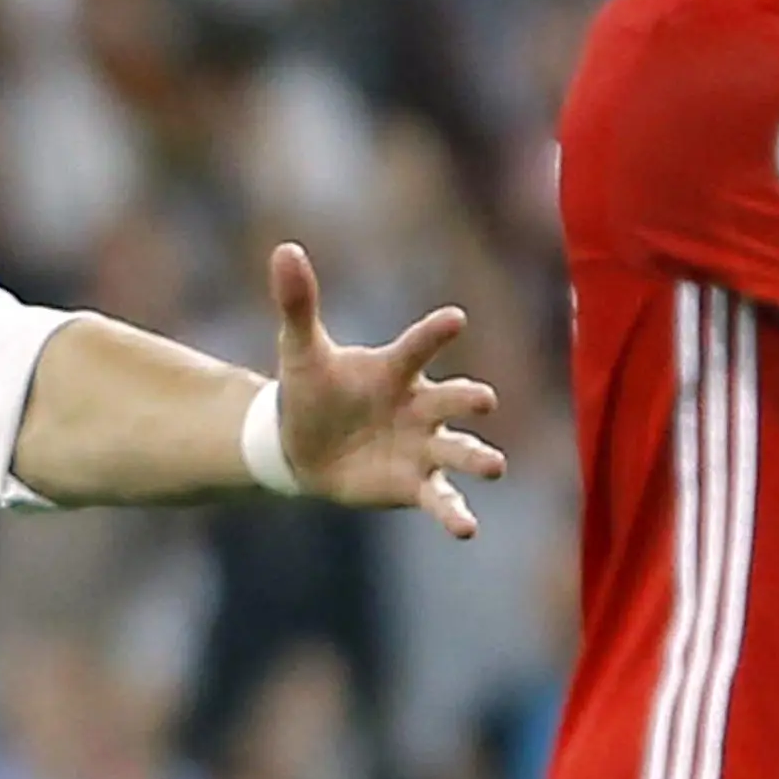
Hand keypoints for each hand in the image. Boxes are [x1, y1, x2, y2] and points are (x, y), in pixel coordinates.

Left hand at [268, 242, 503, 540]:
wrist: (300, 446)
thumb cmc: (311, 391)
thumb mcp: (300, 350)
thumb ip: (299, 304)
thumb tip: (283, 249)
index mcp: (397, 368)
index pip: (419, 345)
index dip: (435, 332)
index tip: (454, 319)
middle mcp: (420, 405)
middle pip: (452, 398)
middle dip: (468, 399)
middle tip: (483, 400)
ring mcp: (422, 446)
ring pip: (459, 450)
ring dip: (477, 457)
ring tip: (494, 466)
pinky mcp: (414, 485)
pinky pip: (440, 499)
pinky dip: (454, 513)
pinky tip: (467, 529)